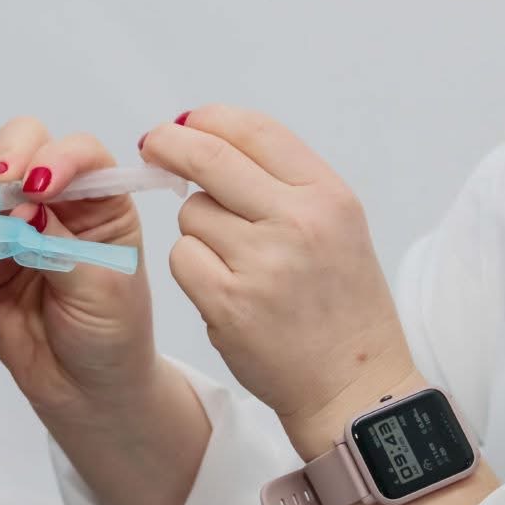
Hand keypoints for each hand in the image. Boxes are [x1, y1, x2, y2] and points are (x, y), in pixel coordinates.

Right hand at [0, 118, 157, 421]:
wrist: (87, 393)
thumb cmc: (113, 333)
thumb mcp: (100, 285)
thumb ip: (57, 243)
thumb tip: (17, 208)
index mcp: (100, 200)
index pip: (79, 153)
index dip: (56, 157)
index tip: (39, 185)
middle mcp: (56, 203)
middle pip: (24, 145)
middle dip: (9, 156)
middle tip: (1, 188)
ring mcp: (13, 227)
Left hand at [139, 106, 418, 459]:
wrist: (352, 385)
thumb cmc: (339, 302)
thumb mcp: (334, 224)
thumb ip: (278, 181)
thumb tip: (202, 136)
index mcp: (328, 195)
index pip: (255, 130)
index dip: (208, 119)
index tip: (185, 124)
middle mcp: (297, 221)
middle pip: (208, 158)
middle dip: (169, 145)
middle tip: (152, 147)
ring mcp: (261, 263)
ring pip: (190, 214)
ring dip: (197, 229)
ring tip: (235, 261)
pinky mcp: (227, 302)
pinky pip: (181, 259)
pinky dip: (192, 269)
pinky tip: (224, 290)